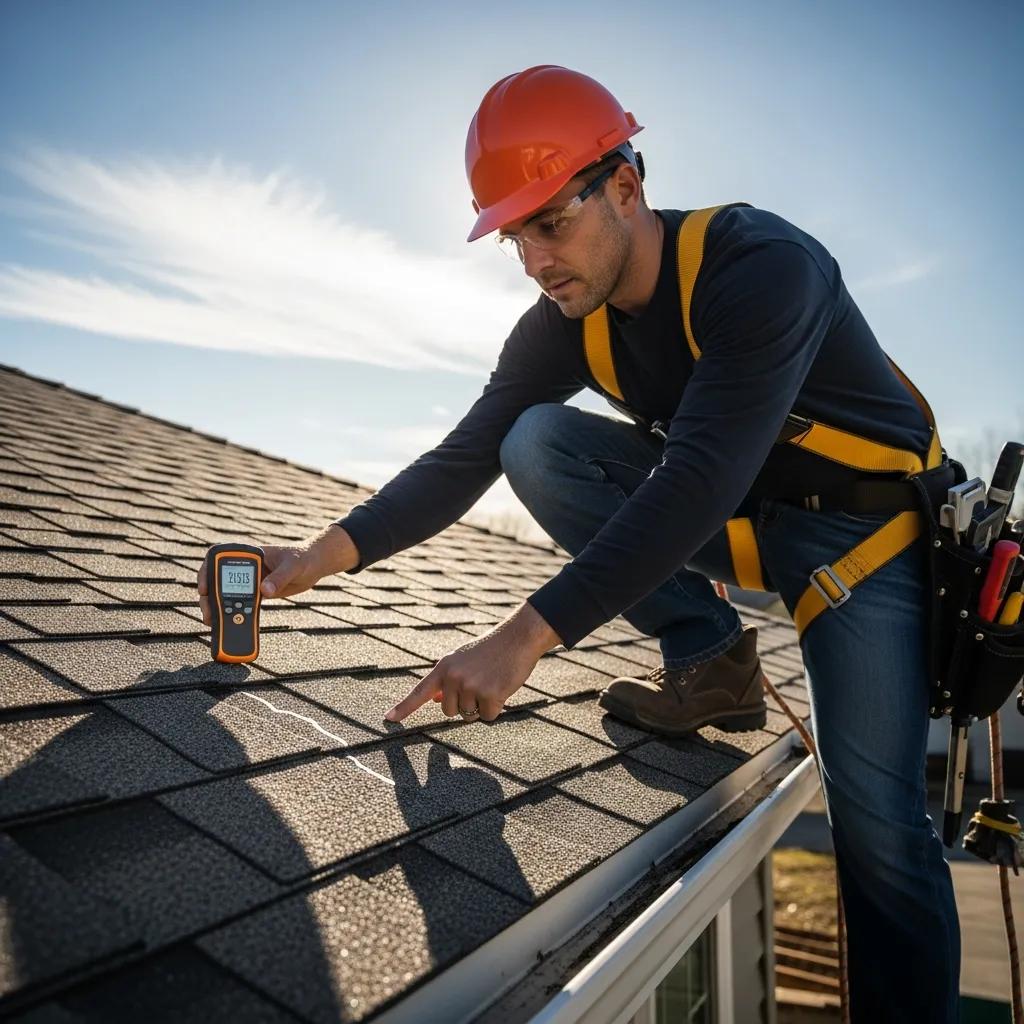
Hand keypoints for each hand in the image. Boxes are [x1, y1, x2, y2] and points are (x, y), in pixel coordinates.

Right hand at [197, 524, 357, 625]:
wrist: (314, 565)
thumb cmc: (303, 558)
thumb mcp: (293, 566)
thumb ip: (279, 577)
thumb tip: (264, 591)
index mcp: (250, 553)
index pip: (219, 556)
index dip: (206, 571)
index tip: (204, 588)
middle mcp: (246, 566)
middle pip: (219, 579)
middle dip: (209, 596)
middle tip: (208, 613)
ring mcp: (251, 580)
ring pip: (227, 593)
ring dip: (219, 607)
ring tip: (213, 623)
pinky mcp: (258, 593)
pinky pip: (242, 603)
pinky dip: (235, 613)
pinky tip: (228, 625)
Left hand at [384, 602, 560, 722]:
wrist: (517, 637)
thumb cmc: (490, 649)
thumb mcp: (463, 660)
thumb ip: (447, 679)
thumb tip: (434, 700)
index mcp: (444, 667)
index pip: (419, 691)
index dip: (404, 707)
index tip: (388, 719)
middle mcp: (453, 677)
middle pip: (449, 711)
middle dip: (463, 704)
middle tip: (479, 683)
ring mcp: (471, 686)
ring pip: (468, 715)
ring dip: (480, 705)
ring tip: (491, 682)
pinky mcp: (490, 695)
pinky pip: (487, 716)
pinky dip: (496, 707)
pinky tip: (502, 687)